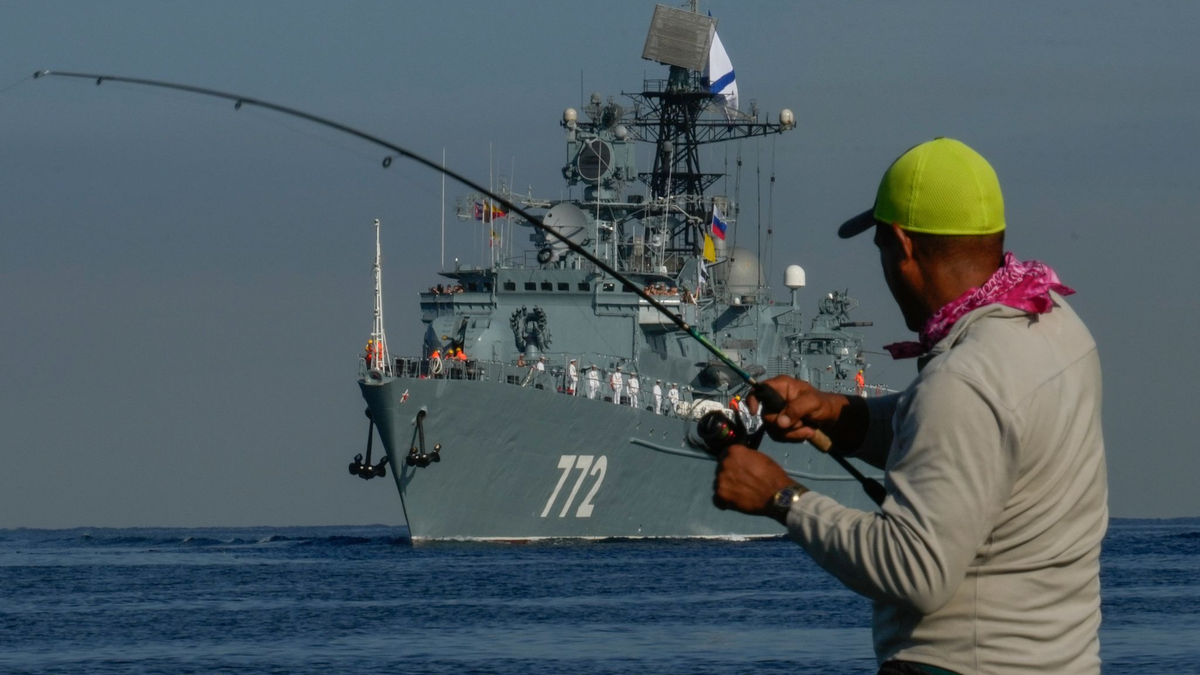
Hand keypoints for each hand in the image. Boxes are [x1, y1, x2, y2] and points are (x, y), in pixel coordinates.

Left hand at [713, 444, 795, 517]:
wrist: (777, 495)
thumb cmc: (772, 475)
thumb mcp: (760, 458)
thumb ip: (745, 457)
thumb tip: (740, 461)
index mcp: (734, 451)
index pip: (726, 455)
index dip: (732, 463)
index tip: (737, 468)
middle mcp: (724, 463)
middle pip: (721, 469)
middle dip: (728, 474)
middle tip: (740, 482)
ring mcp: (721, 479)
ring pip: (719, 483)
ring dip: (726, 487)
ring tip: (738, 493)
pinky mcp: (721, 494)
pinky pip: (717, 498)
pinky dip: (723, 501)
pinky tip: (732, 502)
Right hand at [747, 376, 866, 450]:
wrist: (830, 416)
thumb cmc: (822, 403)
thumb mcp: (811, 403)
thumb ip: (795, 410)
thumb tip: (779, 423)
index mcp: (780, 386)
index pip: (758, 390)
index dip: (752, 400)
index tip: (754, 412)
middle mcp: (776, 399)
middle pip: (767, 416)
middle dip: (785, 424)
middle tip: (802, 422)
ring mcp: (778, 413)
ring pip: (773, 428)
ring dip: (792, 432)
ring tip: (808, 428)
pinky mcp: (782, 424)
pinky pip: (779, 435)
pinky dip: (794, 436)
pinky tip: (807, 432)